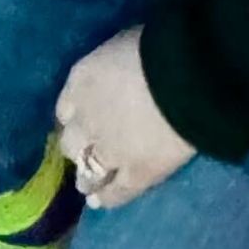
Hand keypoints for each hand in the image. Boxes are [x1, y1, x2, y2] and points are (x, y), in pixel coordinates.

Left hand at [55, 27, 195, 210]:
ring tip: (87, 187)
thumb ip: (113, 66)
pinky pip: (118, 190)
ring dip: (86, 178)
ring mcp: (109, 150)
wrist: (183, 79)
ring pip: (88, 171)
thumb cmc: (158, 49)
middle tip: (84, 152)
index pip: (65, 107)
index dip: (72, 117)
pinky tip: (101, 203)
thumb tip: (122, 68)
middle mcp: (86, 120)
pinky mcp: (136, 173)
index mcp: (80, 83)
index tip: (77, 122)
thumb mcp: (122, 46)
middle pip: (71, 142)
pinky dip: (108, 197)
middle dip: (76, 147)